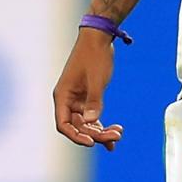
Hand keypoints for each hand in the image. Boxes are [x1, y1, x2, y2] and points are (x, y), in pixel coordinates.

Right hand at [53, 29, 124, 149]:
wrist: (99, 38)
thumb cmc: (94, 55)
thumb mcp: (96, 79)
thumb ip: (94, 101)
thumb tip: (91, 121)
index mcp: (63, 95)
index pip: (63, 124)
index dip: (76, 136)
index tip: (92, 142)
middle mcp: (68, 100)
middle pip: (78, 127)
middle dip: (96, 134)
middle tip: (116, 137)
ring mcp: (77, 100)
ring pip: (86, 124)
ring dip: (101, 131)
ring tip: (119, 134)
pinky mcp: (87, 98)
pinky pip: (93, 117)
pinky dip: (103, 125)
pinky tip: (116, 133)